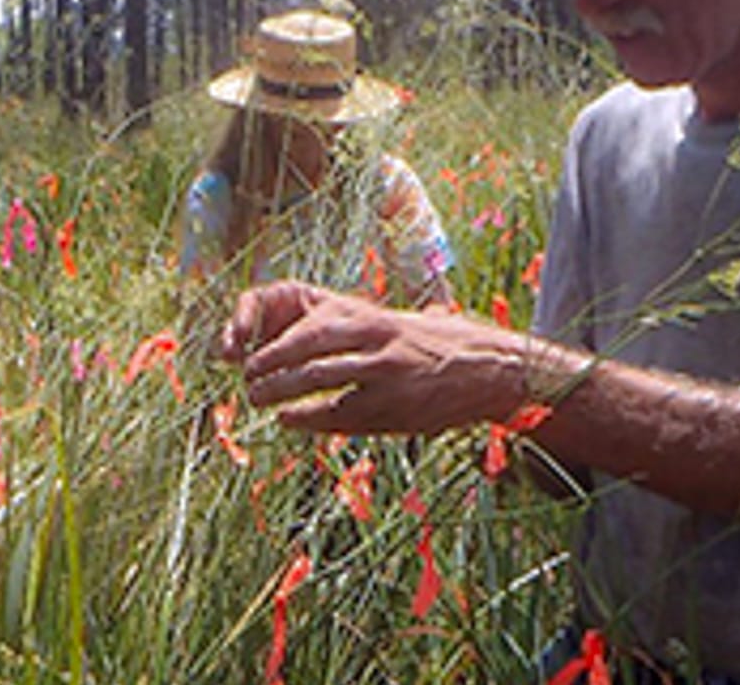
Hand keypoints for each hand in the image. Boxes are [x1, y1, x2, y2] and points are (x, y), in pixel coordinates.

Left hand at [229, 282, 520, 435]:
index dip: (277, 341)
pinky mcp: (398, 410)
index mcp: (376, 318)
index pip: (315, 327)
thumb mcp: (397, 324)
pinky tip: (290, 420)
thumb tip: (304, 332)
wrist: (492, 369)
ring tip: (260, 401)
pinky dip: (310, 419)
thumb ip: (357, 327)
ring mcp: (389, 378)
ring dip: (284, 393)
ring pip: (323, 382)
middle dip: (272, 366)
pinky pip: (344, 416)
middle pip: (312, 351)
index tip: (251, 350)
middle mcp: (380, 343)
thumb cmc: (438, 345)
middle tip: (247, 380)